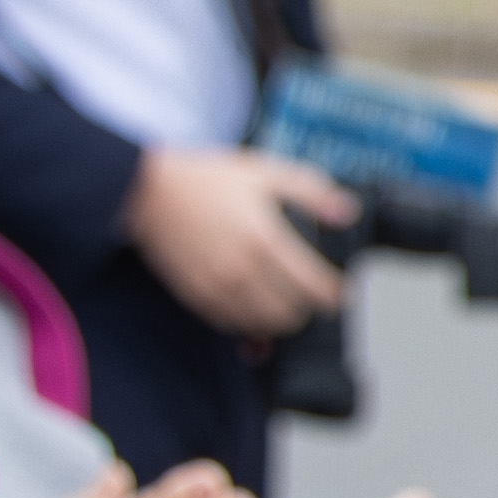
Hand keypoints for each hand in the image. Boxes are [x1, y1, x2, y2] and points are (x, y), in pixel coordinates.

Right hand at [127, 148, 357, 340]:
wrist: (149, 192)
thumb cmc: (206, 180)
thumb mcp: (264, 172)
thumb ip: (311, 192)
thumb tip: (348, 211)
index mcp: (264, 238)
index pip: (313, 286)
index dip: (334, 295)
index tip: (340, 292)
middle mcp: (242, 269)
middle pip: (291, 314)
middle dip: (309, 309)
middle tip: (312, 297)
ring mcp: (217, 286)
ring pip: (263, 325)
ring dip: (280, 320)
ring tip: (286, 302)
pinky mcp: (196, 296)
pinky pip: (232, 325)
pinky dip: (249, 322)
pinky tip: (254, 304)